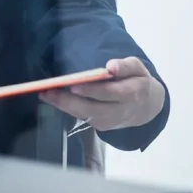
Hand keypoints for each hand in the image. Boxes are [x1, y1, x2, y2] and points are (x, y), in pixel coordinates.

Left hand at [39, 57, 165, 131]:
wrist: (148, 107)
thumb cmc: (139, 81)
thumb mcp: (138, 69)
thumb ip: (125, 66)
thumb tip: (111, 67)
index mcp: (132, 94)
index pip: (109, 93)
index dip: (91, 90)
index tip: (73, 84)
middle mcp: (120, 111)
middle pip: (92, 108)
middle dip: (68, 100)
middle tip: (48, 91)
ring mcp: (111, 122)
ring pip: (84, 115)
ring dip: (63, 105)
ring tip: (44, 94)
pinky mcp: (103, 126)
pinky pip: (83, 118)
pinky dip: (67, 109)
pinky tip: (53, 99)